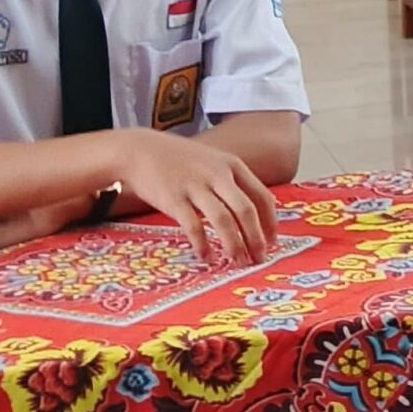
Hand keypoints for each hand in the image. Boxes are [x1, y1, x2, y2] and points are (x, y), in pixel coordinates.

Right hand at [115, 130, 278, 264]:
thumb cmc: (179, 159)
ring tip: (237, 262)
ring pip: (223, 221)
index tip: (273, 241)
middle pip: (246, 211)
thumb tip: (253, 214)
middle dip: (256, 239)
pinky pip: (194, 227)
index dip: (270, 222)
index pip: (262, 196)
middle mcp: (217, 175)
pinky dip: (203, 245)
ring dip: (234, 245)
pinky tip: (207, 257)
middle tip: (259, 259)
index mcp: (232, 165)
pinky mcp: (174, 199)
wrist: (139, 149)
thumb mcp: (213, 161)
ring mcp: (195, 186)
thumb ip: (232, 181)